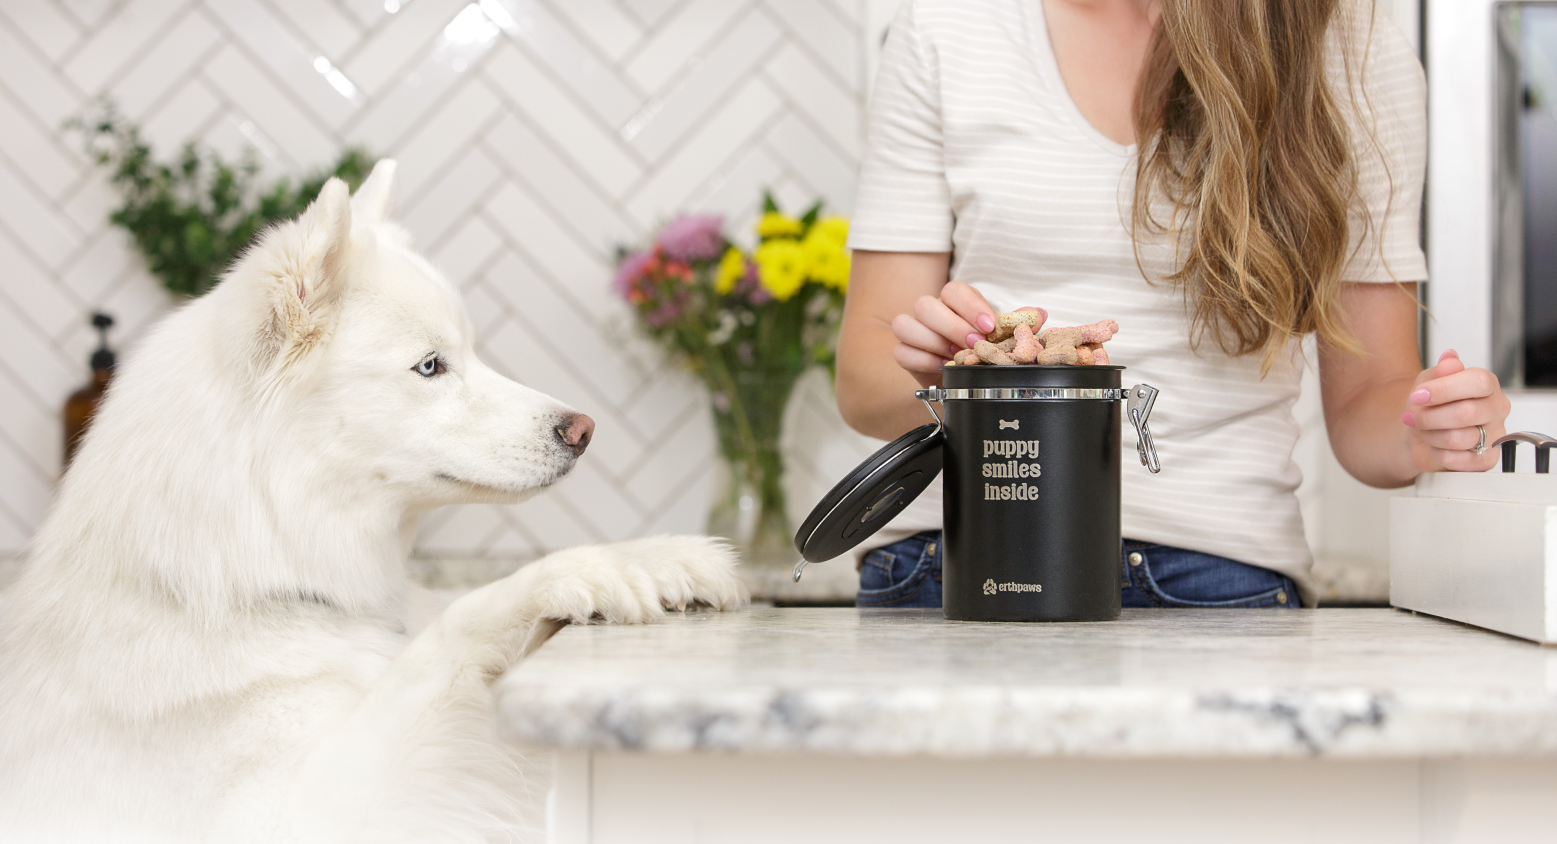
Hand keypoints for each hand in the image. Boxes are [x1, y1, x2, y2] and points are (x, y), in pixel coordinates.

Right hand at [889, 281, 1045, 386]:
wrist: (965, 380)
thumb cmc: (981, 353)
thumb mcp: (1002, 339)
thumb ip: (1017, 325)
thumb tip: (1039, 315)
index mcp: (955, 302)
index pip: (954, 291)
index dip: (970, 307)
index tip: (989, 326)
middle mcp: (931, 312)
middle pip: (925, 305)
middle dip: (952, 326)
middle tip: (974, 345)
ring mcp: (914, 331)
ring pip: (906, 325)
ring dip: (933, 342)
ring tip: (955, 357)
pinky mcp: (904, 353)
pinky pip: (902, 352)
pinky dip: (922, 360)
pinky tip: (941, 367)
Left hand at [1401, 349, 1510, 472]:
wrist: (1420, 432)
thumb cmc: (1430, 404)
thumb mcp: (1429, 380)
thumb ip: (1440, 370)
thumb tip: (1450, 358)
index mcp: (1487, 384)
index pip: (1478, 382)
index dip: (1444, 389)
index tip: (1418, 395)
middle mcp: (1496, 408)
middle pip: (1466, 413)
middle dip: (1430, 416)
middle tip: (1412, 416)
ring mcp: (1495, 435)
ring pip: (1459, 438)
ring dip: (1430, 435)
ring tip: (1422, 430)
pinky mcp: (1486, 460)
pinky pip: (1458, 460)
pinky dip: (1437, 453)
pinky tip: (1434, 446)